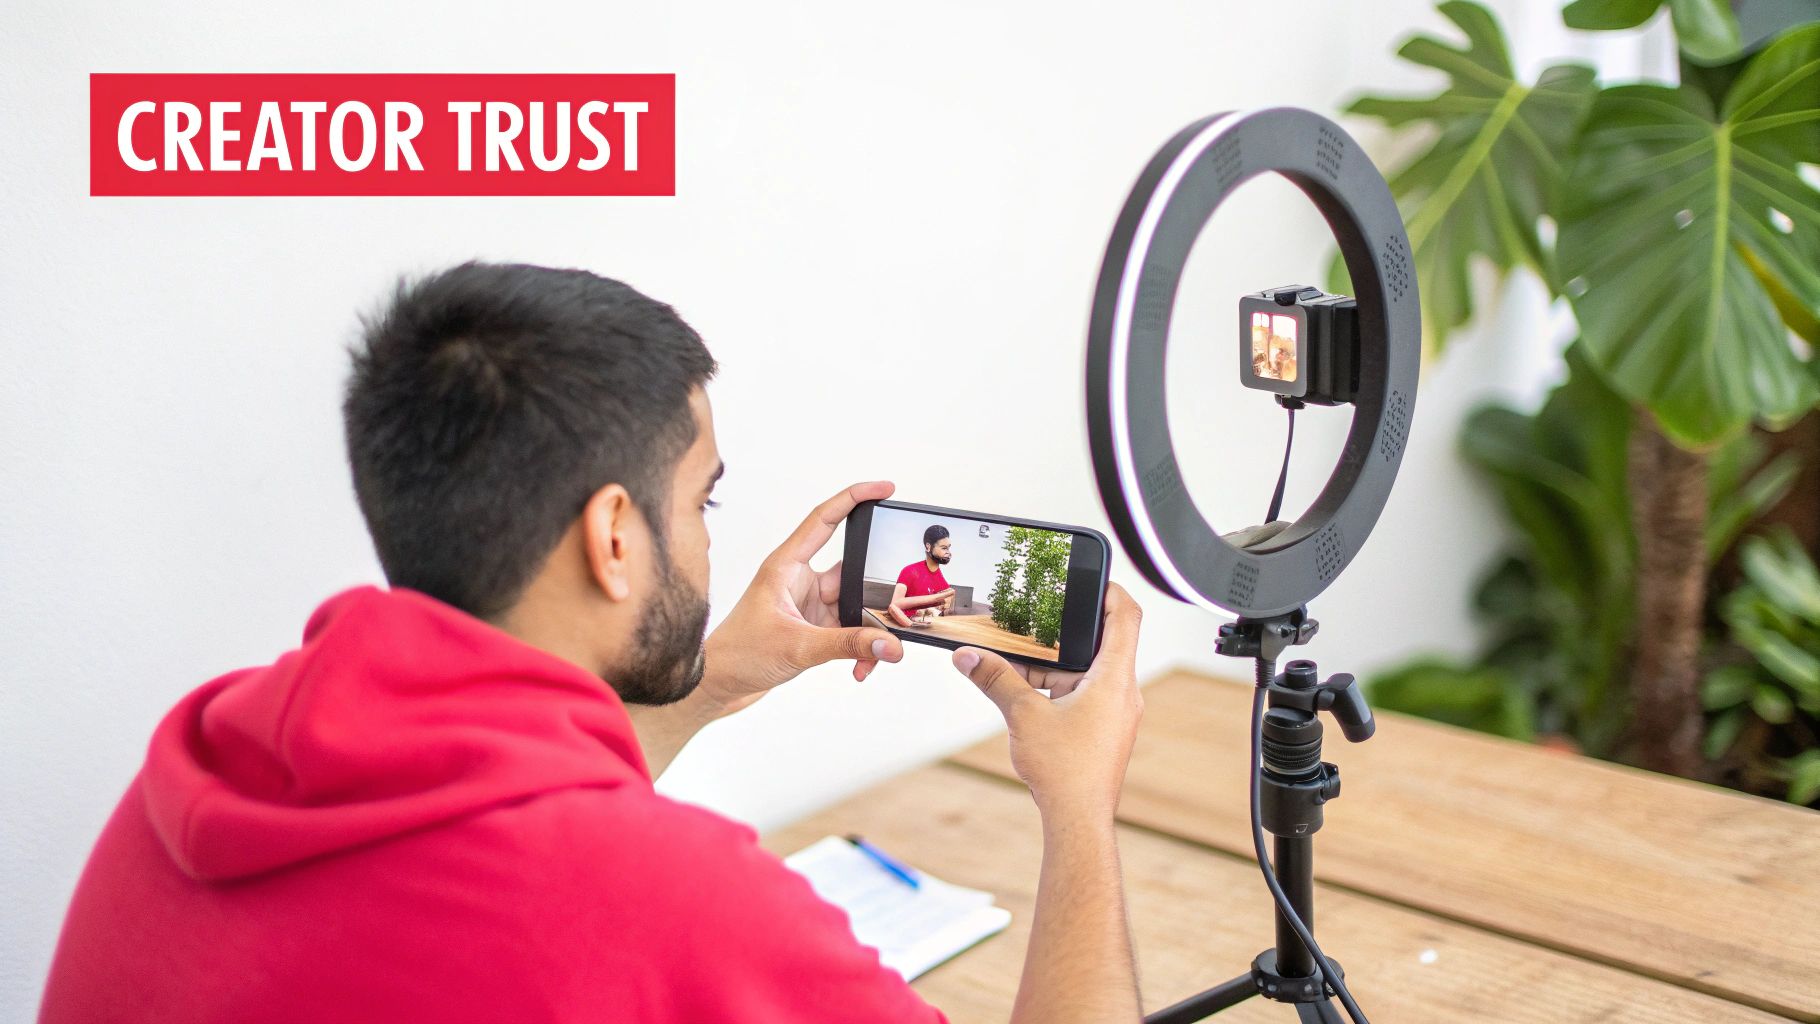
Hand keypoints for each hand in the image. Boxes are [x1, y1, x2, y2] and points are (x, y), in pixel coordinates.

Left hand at [699, 481, 906, 715]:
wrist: (716, 685)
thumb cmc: (738, 654)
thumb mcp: (797, 646)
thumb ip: (847, 644)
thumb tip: (890, 643)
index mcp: (786, 566)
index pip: (825, 519)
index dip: (854, 498)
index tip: (885, 488)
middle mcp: (800, 580)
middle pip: (853, 572)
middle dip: (878, 594)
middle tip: (901, 607)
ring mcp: (809, 604)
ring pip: (856, 606)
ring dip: (870, 630)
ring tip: (878, 653)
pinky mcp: (814, 628)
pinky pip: (850, 631)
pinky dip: (860, 648)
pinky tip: (859, 667)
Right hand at [952, 583, 1143, 817]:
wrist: (1078, 822)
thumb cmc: (1066, 774)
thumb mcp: (1023, 715)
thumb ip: (996, 679)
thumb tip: (970, 657)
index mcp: (1114, 680)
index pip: (1126, 617)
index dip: (1112, 589)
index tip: (1093, 577)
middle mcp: (1123, 693)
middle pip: (1104, 642)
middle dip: (1069, 629)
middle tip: (1044, 615)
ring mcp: (1116, 714)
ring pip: (1089, 672)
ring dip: (1056, 664)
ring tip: (1022, 658)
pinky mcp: (1105, 731)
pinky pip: (1084, 695)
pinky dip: (1058, 687)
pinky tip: (1027, 692)